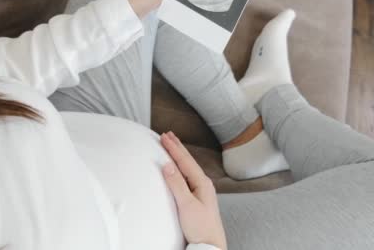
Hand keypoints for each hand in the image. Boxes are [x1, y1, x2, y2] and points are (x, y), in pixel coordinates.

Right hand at [160, 131, 227, 249]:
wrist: (210, 245)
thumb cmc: (201, 228)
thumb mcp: (186, 205)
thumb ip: (177, 185)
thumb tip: (167, 165)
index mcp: (202, 183)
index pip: (185, 161)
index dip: (173, 148)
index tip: (164, 136)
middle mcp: (203, 184)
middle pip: (188, 161)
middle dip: (177, 147)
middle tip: (168, 134)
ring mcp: (201, 191)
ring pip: (188, 167)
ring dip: (179, 155)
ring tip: (172, 146)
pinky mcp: (197, 198)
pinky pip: (187, 176)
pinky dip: (180, 167)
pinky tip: (178, 168)